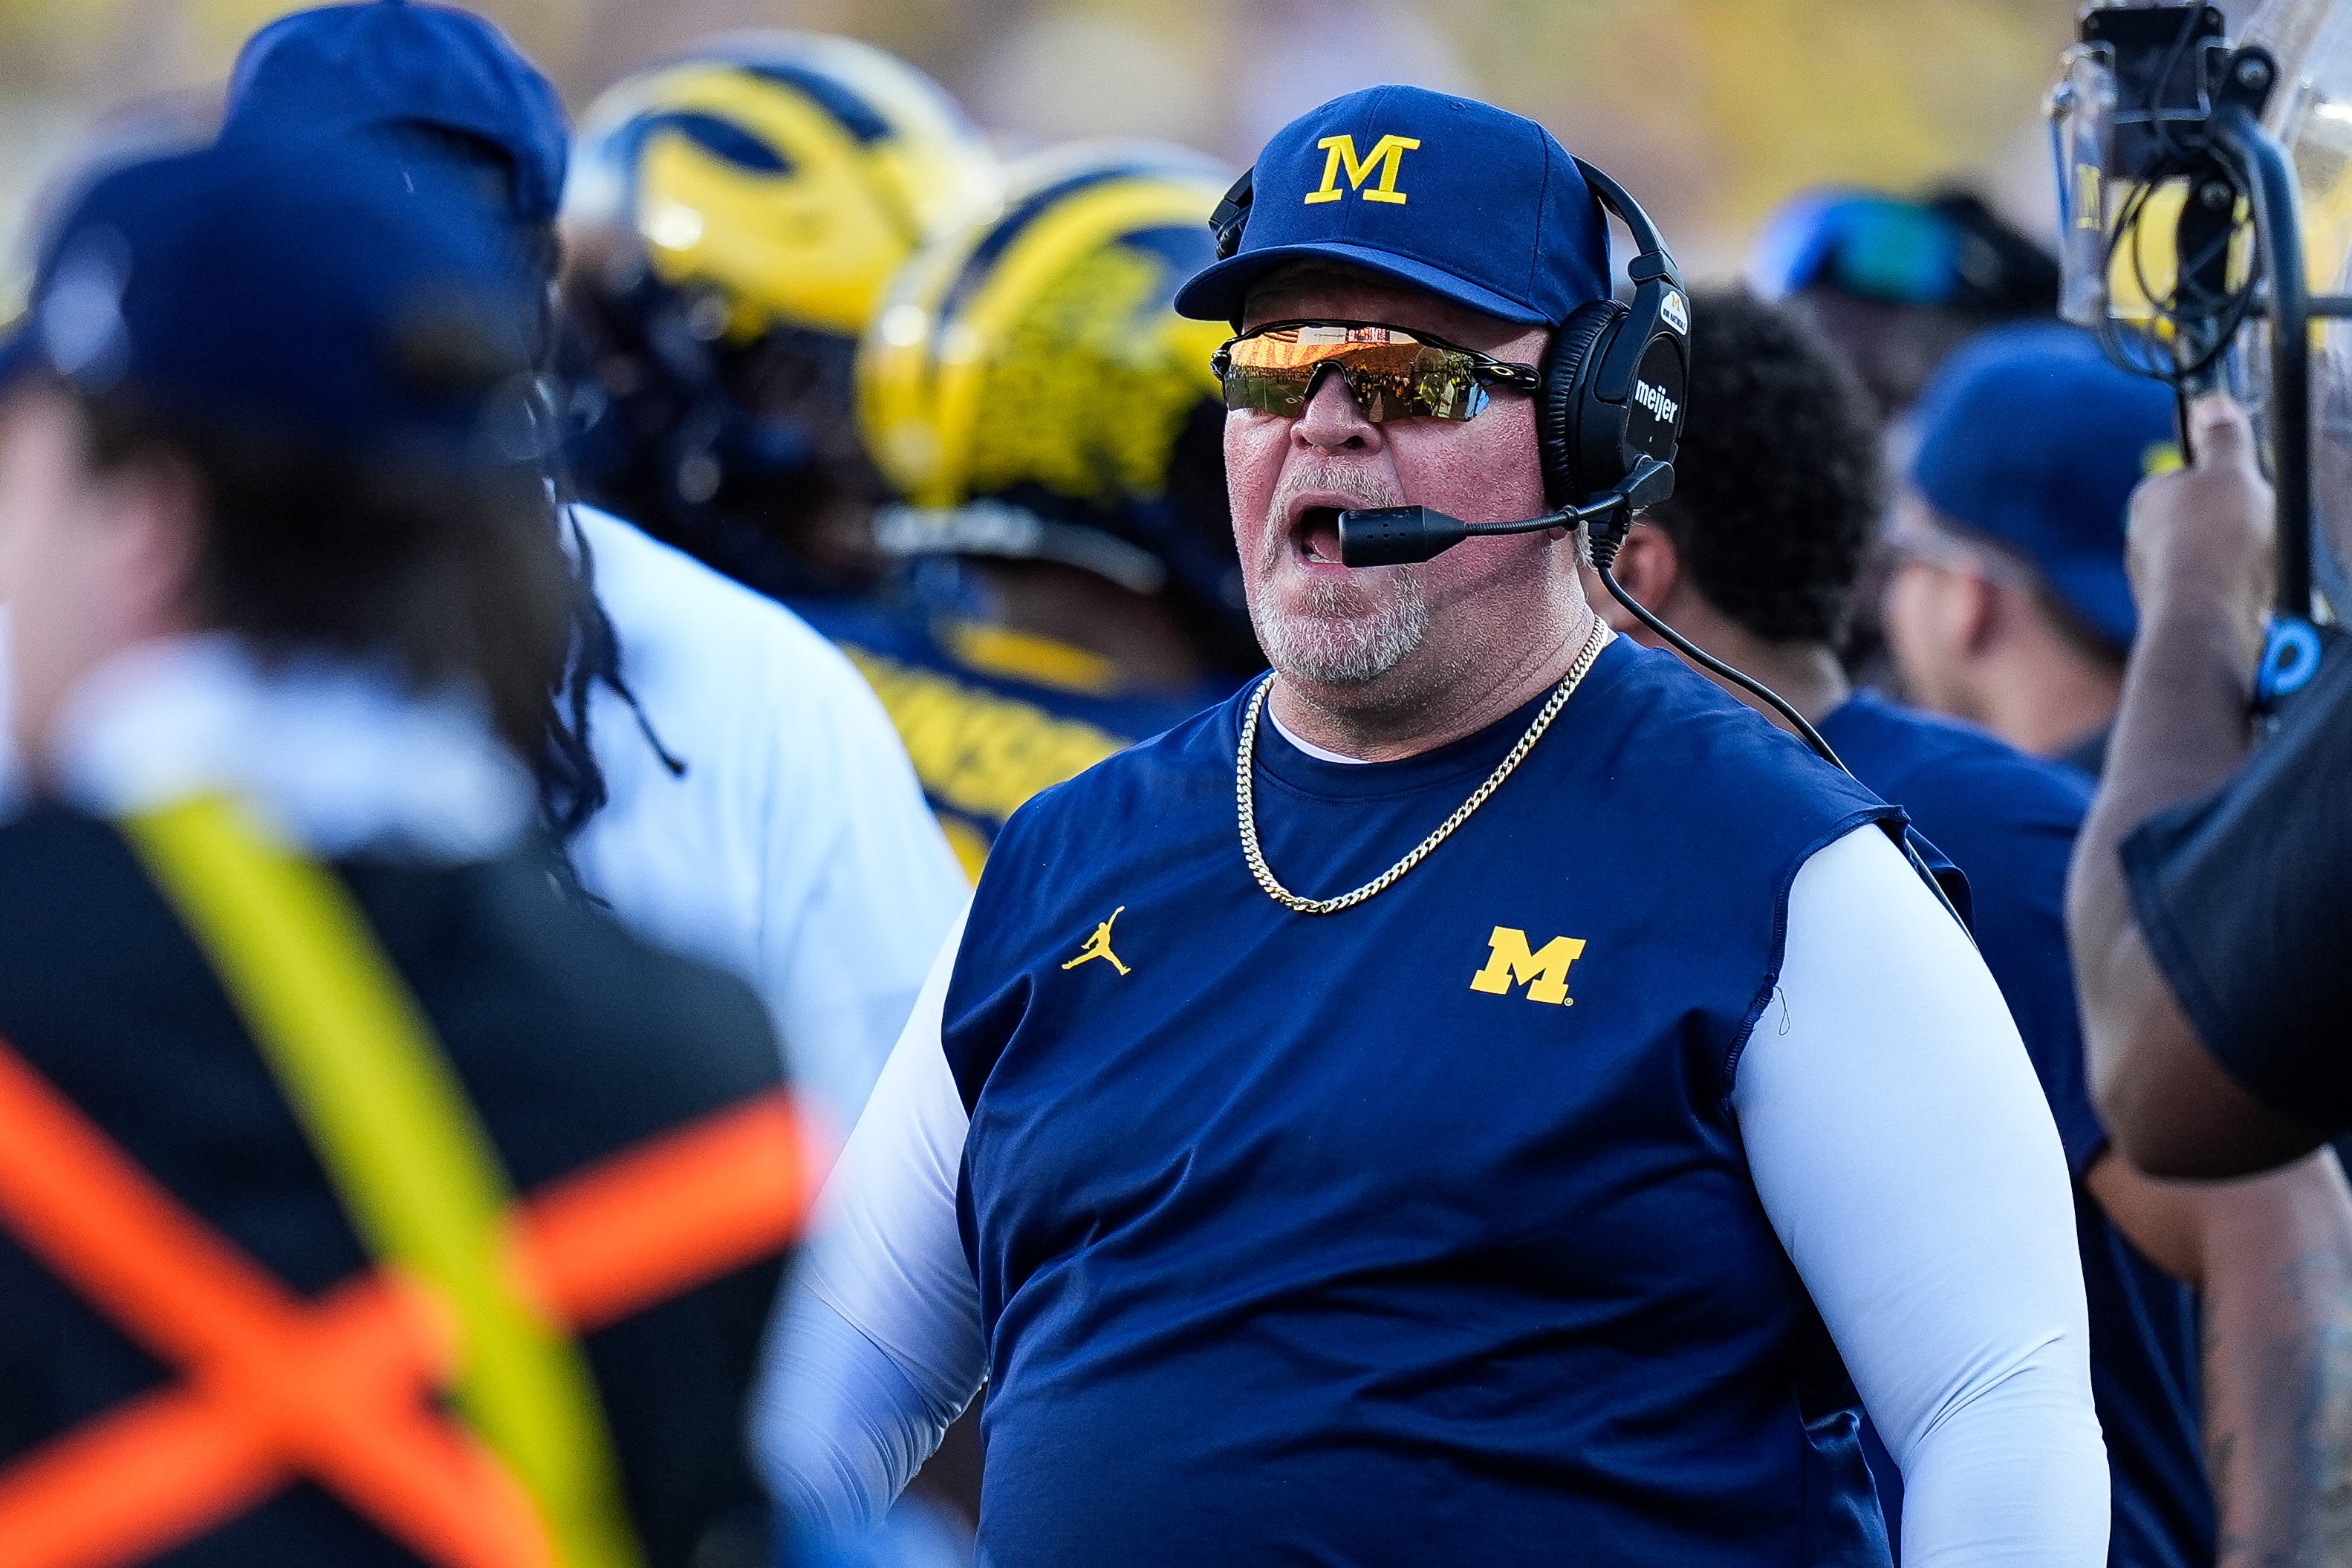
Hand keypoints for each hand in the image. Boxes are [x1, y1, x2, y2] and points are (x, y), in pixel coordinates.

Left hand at [2125, 394, 2272, 658]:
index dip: (2227, 483)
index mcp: (2149, 498)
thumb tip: (2212, 404)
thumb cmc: (2216, 540)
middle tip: (2256, 534)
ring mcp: (2153, 577)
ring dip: (2234, 561)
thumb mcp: (2231, 473)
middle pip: (2201, 520)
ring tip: (2253, 568)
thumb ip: (2223, 439)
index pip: (2191, 478)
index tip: (2248, 492)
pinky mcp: (2170, 611)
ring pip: (2205, 558)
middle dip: (2233, 525)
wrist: (2206, 616)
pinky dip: (2230, 591)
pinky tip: (2246, 595)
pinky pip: (2209, 591)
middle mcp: (2140, 538)